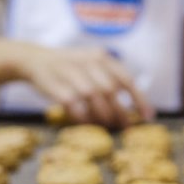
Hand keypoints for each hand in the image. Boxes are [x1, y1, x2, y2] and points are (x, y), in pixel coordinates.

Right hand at [19, 45, 152, 126]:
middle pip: (109, 90)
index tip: (148, 116)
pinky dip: (82, 116)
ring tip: (106, 125)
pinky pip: (72, 104)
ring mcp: (69, 72)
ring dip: (102, 115)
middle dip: (120, 112)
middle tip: (124, 126)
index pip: (125, 78)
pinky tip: (87, 123)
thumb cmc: (70, 67)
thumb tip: (133, 104)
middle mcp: (87, 62)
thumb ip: (110, 78)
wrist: (35, 60)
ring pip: (92, 96)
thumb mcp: (92, 63)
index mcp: (100, 57)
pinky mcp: (54, 85)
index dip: (139, 99)